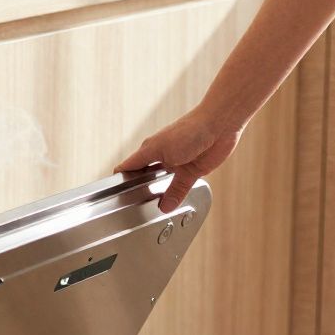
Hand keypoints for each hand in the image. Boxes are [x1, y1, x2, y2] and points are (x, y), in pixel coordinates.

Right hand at [115, 106, 241, 211]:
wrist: (219, 124)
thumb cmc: (190, 130)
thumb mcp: (170, 157)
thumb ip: (171, 186)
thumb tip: (163, 206)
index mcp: (149, 150)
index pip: (128, 168)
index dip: (119, 181)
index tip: (115, 196)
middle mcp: (161, 158)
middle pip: (144, 179)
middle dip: (140, 191)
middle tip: (135, 208)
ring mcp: (176, 164)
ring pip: (162, 185)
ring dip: (159, 196)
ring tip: (154, 209)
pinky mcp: (192, 170)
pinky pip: (180, 187)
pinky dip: (176, 197)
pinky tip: (173, 204)